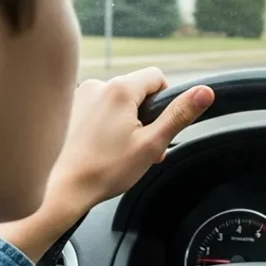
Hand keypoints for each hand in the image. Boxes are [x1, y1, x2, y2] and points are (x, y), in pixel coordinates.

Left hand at [0, 68, 213, 261]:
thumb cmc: (104, 169)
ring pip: (115, 101)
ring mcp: (78, 96)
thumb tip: (205, 92)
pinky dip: (103, 124)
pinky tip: (99, 148)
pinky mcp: (66, 109)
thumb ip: (179, 115)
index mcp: (120, 90)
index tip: (159, 125)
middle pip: (135, 90)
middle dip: (144, 115)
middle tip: (142, 147)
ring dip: (124, 121)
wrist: (60, 189)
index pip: (156, 76)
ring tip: (119, 151)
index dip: (165, 100)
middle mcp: (97, 85)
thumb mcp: (152, 144)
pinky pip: (95, 108)